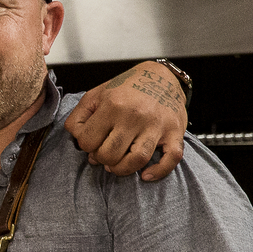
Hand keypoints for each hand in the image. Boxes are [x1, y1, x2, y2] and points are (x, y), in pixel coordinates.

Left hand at [64, 62, 186, 180]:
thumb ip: (79, 116)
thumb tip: (77, 139)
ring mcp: (156, 125)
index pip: (88, 141)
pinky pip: (171, 158)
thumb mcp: (96, 95)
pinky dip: (159, 171)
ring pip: (136, 160)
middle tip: (105, 154)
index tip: (92, 142)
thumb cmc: (127, 88)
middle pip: (110, 154)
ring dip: (123, 170)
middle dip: (102, 159)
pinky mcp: (175, 132)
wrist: (162, 76)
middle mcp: (135, 116)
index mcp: (113, 106)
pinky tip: (145, 175)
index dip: (86, 146)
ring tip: (118, 165)